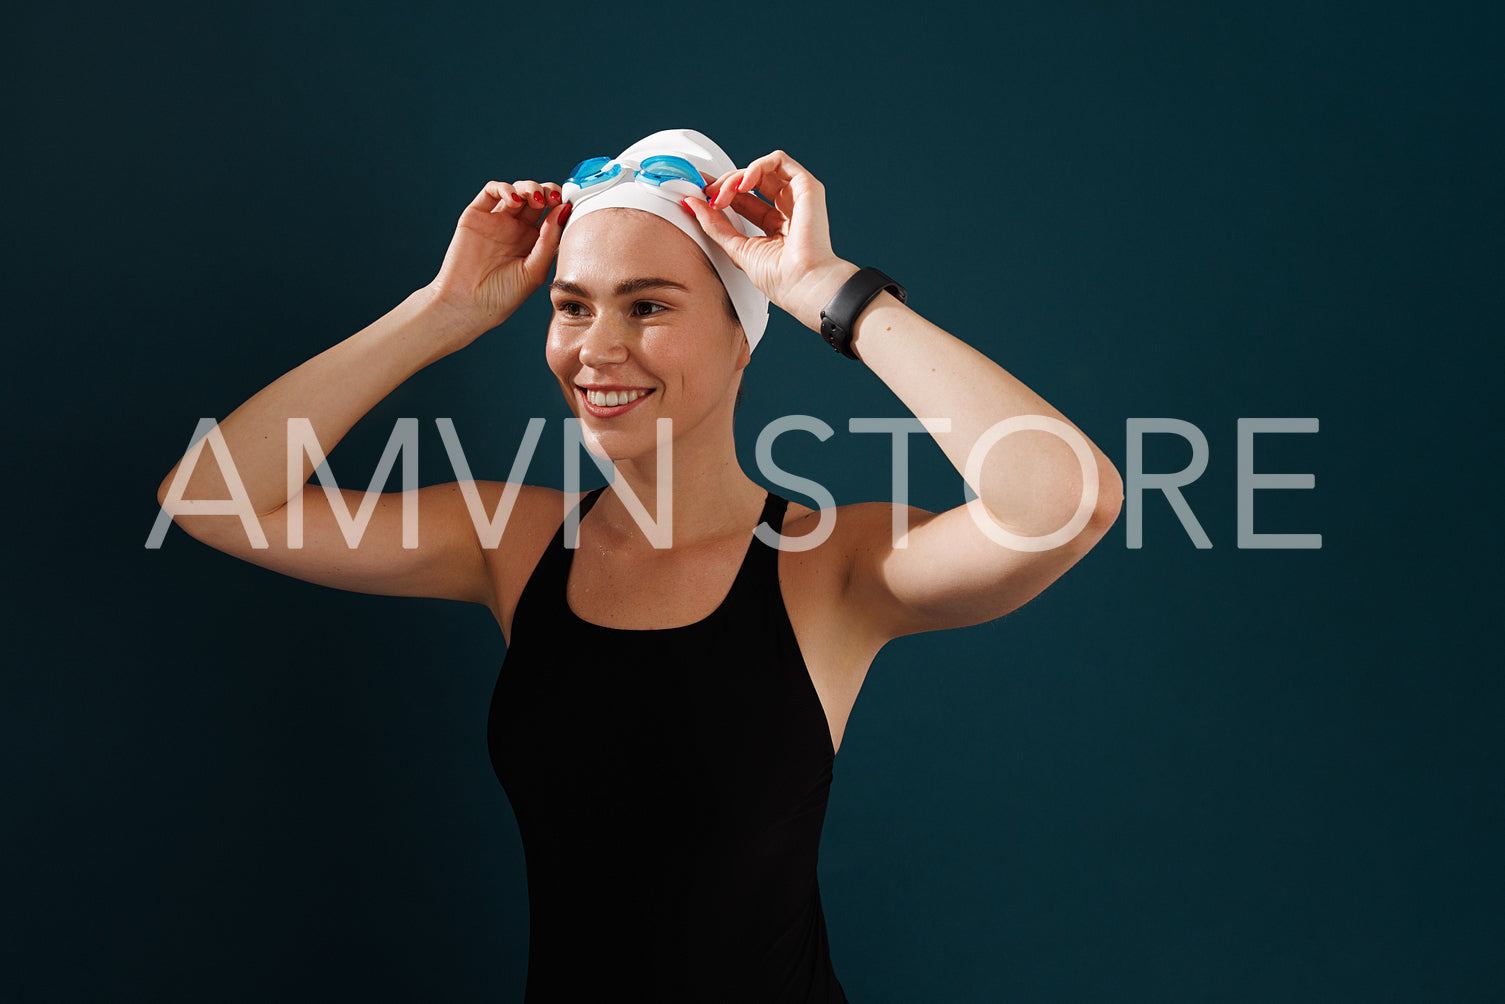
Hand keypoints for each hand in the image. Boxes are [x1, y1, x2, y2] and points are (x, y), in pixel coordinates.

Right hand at [427, 180, 569, 332]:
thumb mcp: (535, 270)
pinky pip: (491, 191)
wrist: (468, 305)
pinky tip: (513, 199)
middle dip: (547, 192)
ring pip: (516, 190)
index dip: (560, 204)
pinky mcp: (476, 215)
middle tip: (553, 198)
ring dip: (528, 187)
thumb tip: (564, 210)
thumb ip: (549, 241)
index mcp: (533, 242)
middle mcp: (516, 228)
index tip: (569, 203)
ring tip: (534, 198)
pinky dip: (504, 188)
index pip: (551, 214)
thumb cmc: (503, 296)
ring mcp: (496, 220)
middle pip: (536, 197)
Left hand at [684, 150, 860, 333]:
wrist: (802, 285)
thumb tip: (692, 203)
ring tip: (723, 194)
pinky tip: (743, 184)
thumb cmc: (780, 278)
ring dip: (736, 177)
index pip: (743, 199)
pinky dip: (756, 166)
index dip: (720, 192)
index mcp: (774, 226)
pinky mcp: (807, 187)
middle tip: (707, 195)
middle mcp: (787, 209)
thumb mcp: (736, 248)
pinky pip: (778, 161)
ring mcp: (798, 197)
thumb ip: (714, 225)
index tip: (697, 194)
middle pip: (750, 182)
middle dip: (724, 184)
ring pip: (761, 169)